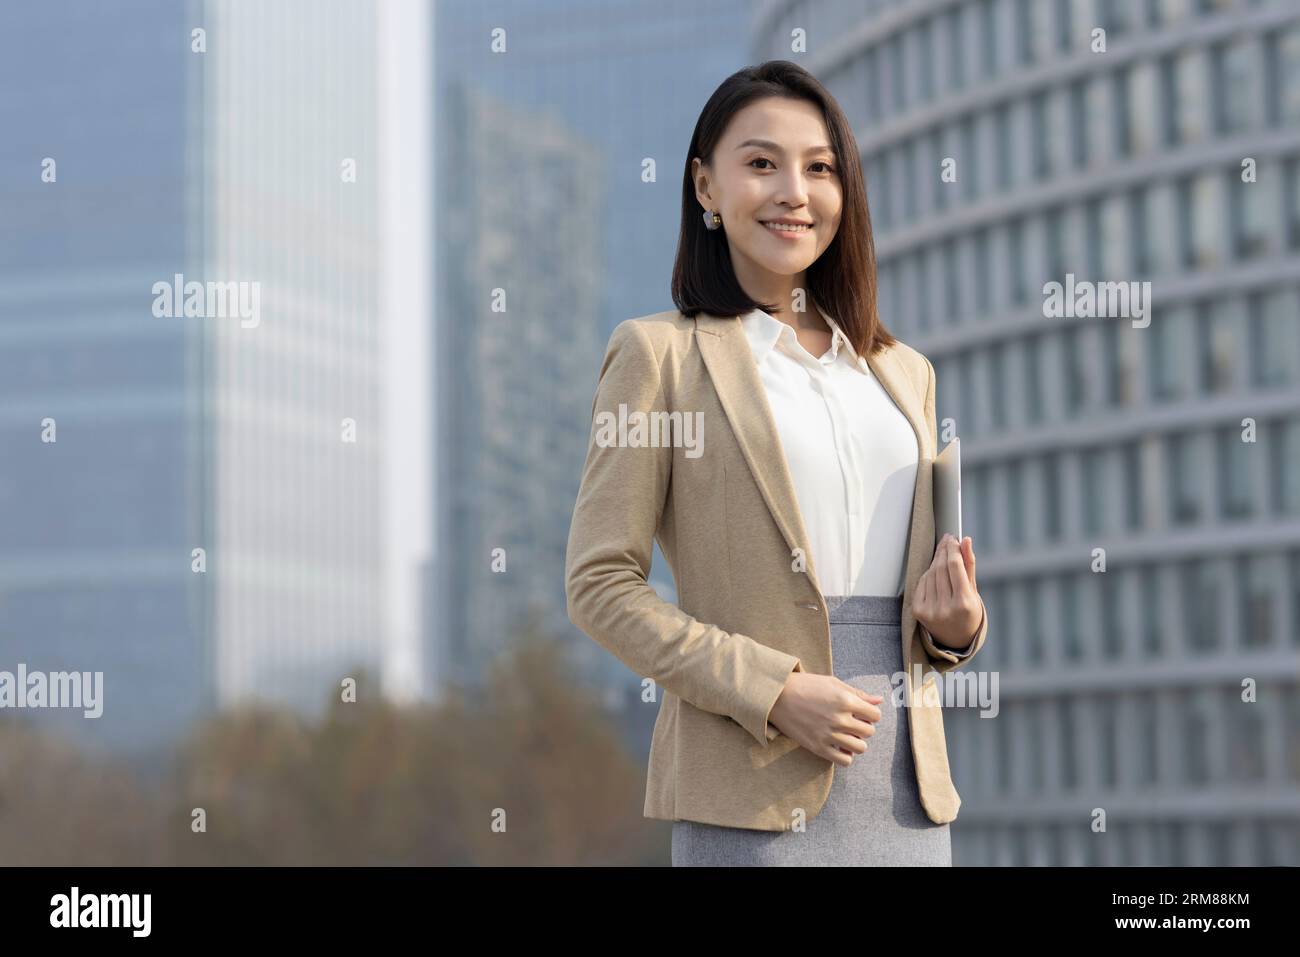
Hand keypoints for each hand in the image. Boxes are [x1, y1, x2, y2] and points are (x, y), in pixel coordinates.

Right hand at [768, 673, 882, 766]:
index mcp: (845, 700)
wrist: (777, 696)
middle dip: (863, 727)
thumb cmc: (806, 685)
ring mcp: (829, 735)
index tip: (861, 713)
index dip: (870, 714)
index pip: (875, 715)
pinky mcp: (818, 747)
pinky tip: (838, 745)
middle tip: (851, 723)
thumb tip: (879, 700)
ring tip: (845, 735)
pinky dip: (845, 755)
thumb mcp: (833, 683)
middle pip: (869, 732)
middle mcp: (839, 719)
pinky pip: (844, 760)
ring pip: (860, 748)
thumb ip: (858, 693)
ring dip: (856, 741)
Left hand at [912, 533, 982, 647]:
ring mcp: (930, 611)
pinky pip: (921, 583)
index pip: (954, 567)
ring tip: (943, 552)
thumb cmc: (969, 612)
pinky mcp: (918, 611)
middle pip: (940, 569)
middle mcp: (945, 608)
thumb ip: (969, 565)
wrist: (955, 639)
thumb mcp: (974, 591)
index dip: (953, 549)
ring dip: (936, 560)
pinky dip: (928, 574)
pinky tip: (934, 570)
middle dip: (944, 550)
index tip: (953, 538)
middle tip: (947, 539)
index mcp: (963, 604)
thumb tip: (966, 540)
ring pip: (930, 574)